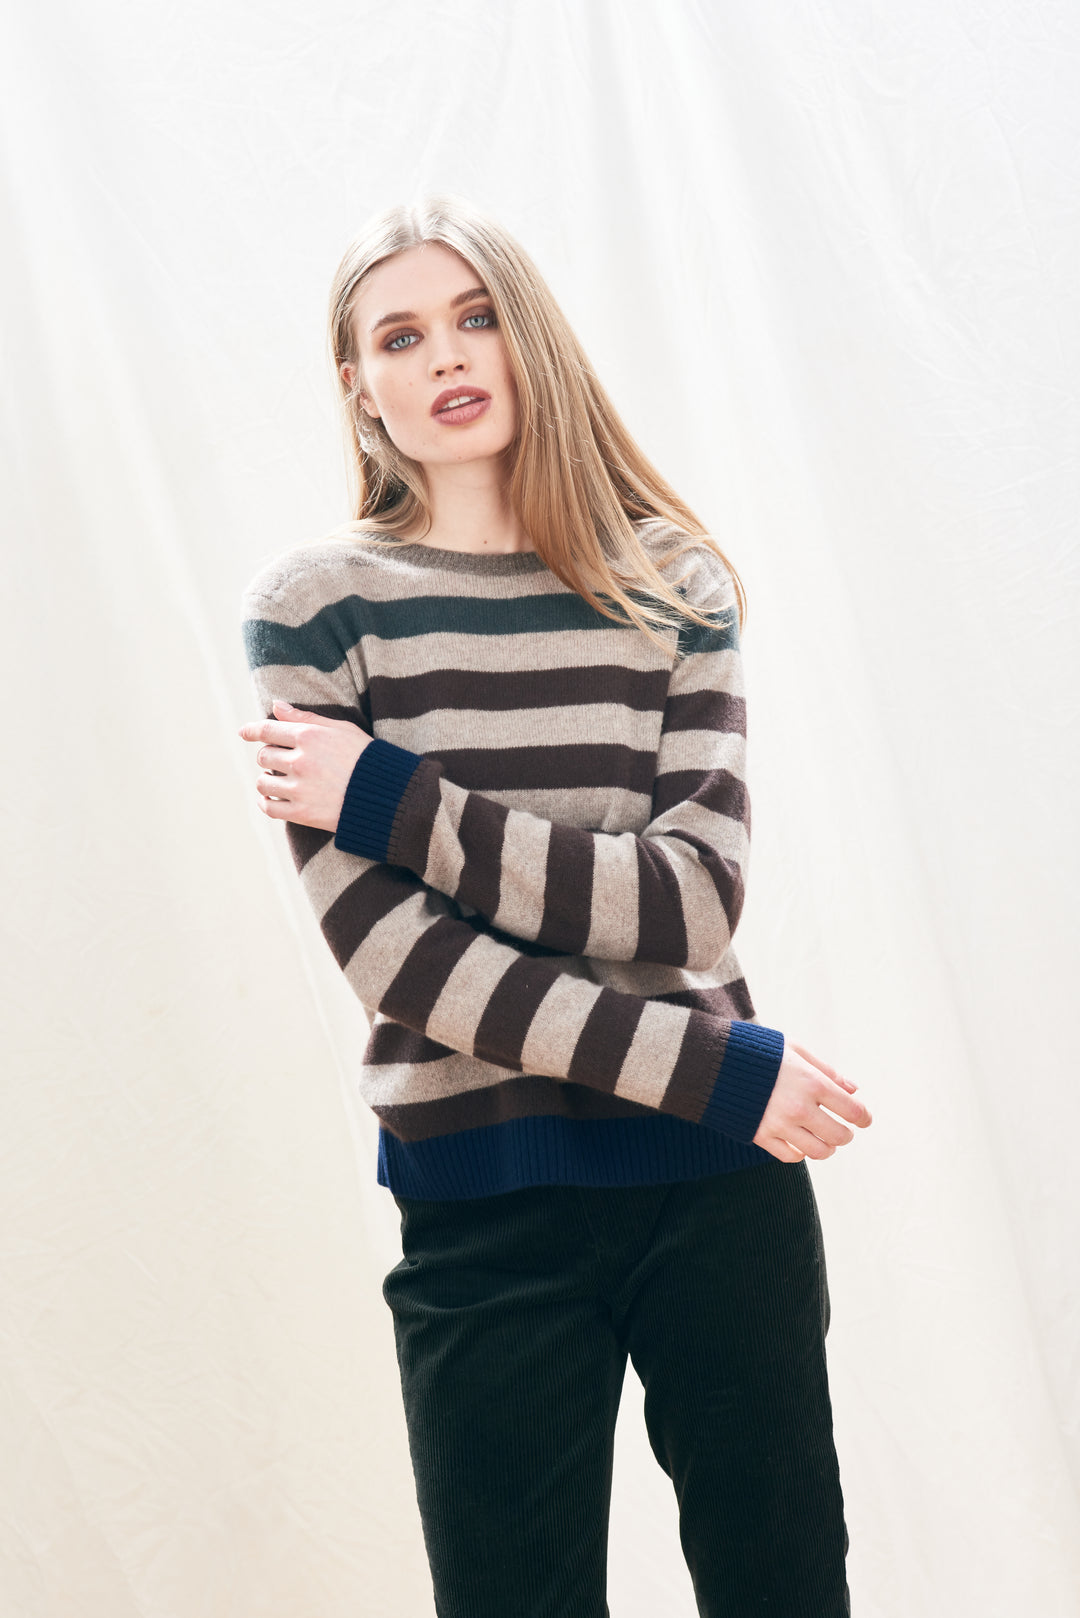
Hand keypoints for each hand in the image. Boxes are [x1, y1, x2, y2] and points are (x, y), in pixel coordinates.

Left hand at [237, 700, 371, 832]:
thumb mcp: (342, 729)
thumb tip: (276, 706)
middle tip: (280, 760)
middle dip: (268, 756)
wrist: (388, 796)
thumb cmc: (367, 758)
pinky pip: (269, 808)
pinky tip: (271, 799)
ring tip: (277, 781)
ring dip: (266, 780)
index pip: (267, 730)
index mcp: (309, 736)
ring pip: (263, 782)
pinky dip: (266, 803)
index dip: (251, 730)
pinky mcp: (302, 813)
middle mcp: (300, 761)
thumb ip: (306, 716)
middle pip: (264, 755)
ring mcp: (300, 789)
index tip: (244, 732)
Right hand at [753, 1039, 871, 1163]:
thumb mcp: (796, 1050)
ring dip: (828, 1148)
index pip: (852, 1110)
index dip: (864, 1118)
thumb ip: (827, 1070)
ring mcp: (779, 1124)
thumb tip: (854, 1090)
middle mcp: (798, 1106)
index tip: (864, 1119)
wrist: (715, 1061)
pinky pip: (790, 1156)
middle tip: (844, 1130)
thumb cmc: (761, 1051)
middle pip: (839, 1136)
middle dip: (846, 1134)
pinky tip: (800, 1144)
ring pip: (818, 1152)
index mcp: (812, 1082)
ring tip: (825, 1140)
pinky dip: (800, 1154)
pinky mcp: (760, 1135)